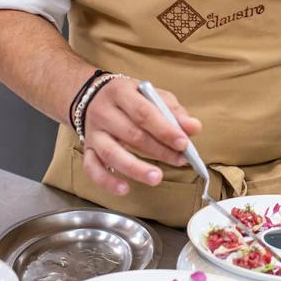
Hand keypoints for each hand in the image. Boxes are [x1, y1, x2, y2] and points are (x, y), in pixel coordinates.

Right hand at [81, 77, 201, 196]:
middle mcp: (104, 112)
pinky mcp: (87, 149)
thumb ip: (173, 110)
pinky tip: (125, 189)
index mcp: (121, 92)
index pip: (144, 112)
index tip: (184, 143)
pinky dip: (107, 181)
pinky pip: (92, 168)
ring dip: (136, 168)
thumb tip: (193, 128)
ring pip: (112, 153)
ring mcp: (94, 132)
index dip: (165, 129)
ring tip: (156, 178)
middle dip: (158, 150)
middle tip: (179, 160)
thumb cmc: (129, 96)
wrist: (92, 95)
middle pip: (131, 134)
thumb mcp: (151, 94)